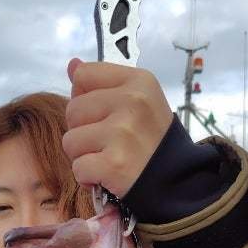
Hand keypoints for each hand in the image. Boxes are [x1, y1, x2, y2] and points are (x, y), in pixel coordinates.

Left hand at [62, 59, 173, 198]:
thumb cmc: (153, 143)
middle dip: (83, 132)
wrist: (177, 182)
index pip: (83, 75)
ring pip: (71, 141)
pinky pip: (78, 168)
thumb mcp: (140, 102)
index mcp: (139, 82)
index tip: (102, 115)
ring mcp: (122, 133)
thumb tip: (71, 65)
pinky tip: (107, 176)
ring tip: (107, 160)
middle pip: (73, 110)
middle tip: (107, 144)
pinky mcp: (114, 164)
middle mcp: (132, 102)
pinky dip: (88, 178)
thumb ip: (103, 83)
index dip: (84, 98)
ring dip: (83, 157)